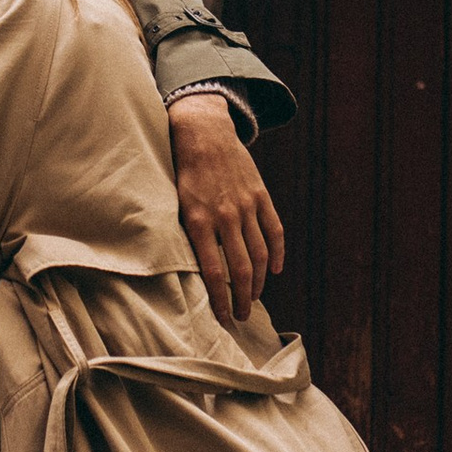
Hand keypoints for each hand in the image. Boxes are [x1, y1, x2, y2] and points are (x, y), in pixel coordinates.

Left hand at [168, 92, 284, 327]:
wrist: (203, 132)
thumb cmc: (182, 172)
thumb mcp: (174, 203)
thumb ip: (184, 234)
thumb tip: (186, 270)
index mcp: (199, 221)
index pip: (214, 272)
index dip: (221, 300)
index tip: (223, 319)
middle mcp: (225, 216)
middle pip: (241, 269)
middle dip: (243, 299)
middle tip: (243, 317)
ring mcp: (246, 206)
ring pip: (260, 254)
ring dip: (259, 282)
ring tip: (255, 299)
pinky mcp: (260, 196)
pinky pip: (275, 230)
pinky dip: (277, 253)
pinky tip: (275, 270)